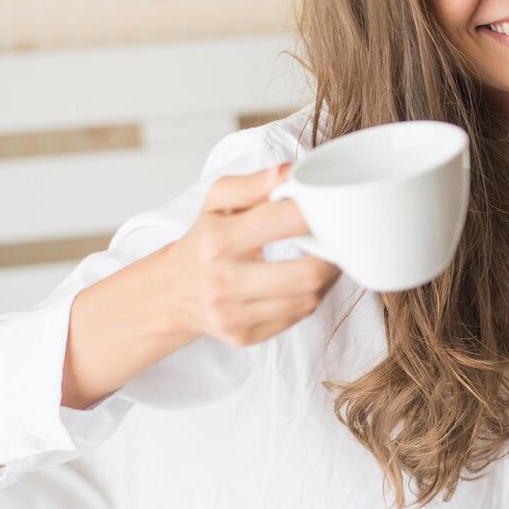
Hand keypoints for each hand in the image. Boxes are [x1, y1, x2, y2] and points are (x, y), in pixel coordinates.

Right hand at [163, 162, 340, 346]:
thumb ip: (253, 184)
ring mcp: (233, 315)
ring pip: (308, 300)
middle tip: (336, 242)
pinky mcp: (243, 336)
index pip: (286, 221)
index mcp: (218, 240)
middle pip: (308, 274)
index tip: (331, 209)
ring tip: (325, 260)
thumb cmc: (203, 239)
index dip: (319, 213)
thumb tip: (288, 172)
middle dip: (332, 256)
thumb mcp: (217, 202)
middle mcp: (223, 281)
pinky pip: (297, 318)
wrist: (172, 291)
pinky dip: (310, 298)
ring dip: (327, 279)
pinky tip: (306, 282)